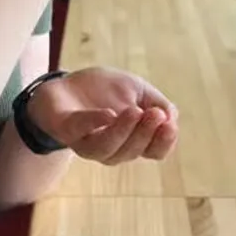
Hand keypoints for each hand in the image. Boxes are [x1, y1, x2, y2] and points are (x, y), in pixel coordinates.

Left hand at [28, 67, 177, 165]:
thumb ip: (157, 103)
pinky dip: (93, 122)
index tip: (169, 124)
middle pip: (132, 151)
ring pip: (106, 148)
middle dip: (146, 133)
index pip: (154, 151)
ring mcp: (86, 141)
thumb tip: (170, 118)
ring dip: (123, 131)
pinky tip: (108, 114)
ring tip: (135, 112)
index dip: (164, 142)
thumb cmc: (105, 91)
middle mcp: (111, 148)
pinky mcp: (64, 129)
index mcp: (132, 140)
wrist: (67, 83)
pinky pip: (78, 131)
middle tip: (155, 114)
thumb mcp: (137, 90)